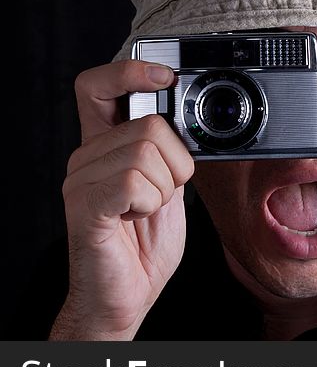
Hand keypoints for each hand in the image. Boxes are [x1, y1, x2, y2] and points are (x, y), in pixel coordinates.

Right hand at [50, 60, 193, 339]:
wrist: (126, 295)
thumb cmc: (144, 244)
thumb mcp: (168, 186)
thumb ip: (169, 152)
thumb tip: (185, 122)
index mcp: (105, 146)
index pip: (98, 87)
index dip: (129, 71)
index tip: (164, 75)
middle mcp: (87, 157)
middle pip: (148, 124)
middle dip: (176, 161)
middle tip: (164, 192)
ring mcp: (81, 181)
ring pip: (147, 153)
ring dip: (165, 187)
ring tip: (146, 210)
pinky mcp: (86, 207)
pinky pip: (134, 182)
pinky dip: (150, 202)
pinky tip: (135, 217)